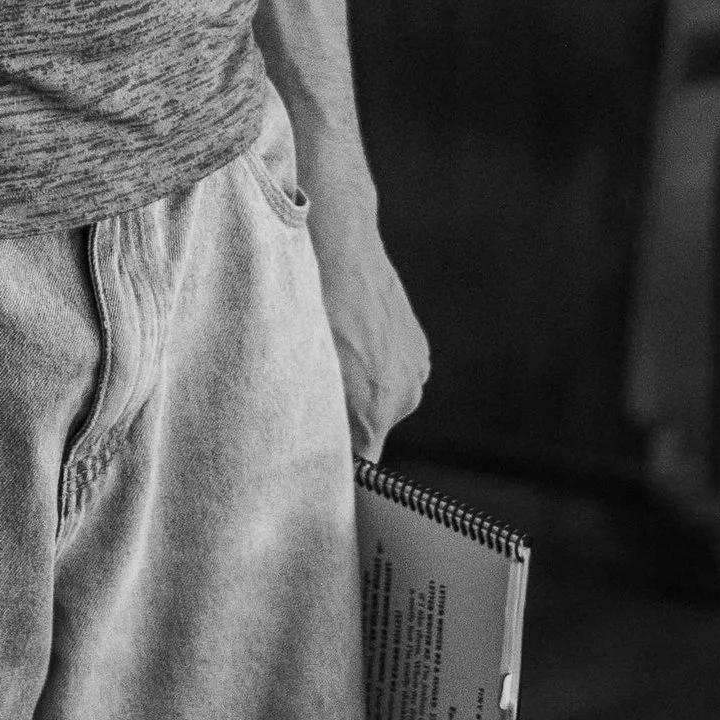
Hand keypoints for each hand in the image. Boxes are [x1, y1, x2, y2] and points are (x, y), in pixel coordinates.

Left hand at [310, 200, 431, 461]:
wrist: (339, 249)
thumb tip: (307, 450)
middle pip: (368, 437)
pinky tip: (352, 341)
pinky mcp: (420, 353)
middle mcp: (402, 402)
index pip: (359, 471)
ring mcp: (416, 375)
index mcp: (372, 416)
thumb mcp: (300, 372)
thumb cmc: (310, 309)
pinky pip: (393, 380)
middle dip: (343, 424)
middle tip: (312, 391)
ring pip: (380, 406)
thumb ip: (312, 421)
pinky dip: (374, 371)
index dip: (334, 466)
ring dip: (359, 395)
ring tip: (333, 356)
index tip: (312, 460)